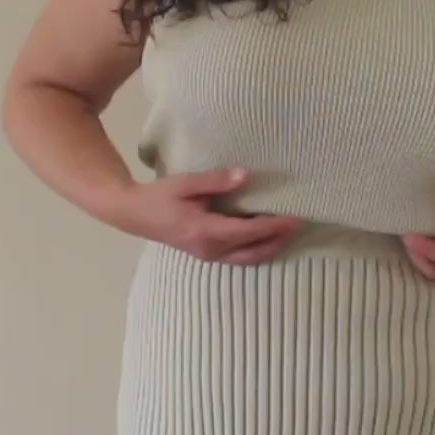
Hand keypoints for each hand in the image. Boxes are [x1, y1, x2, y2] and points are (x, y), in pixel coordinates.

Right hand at [133, 166, 303, 264]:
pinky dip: (258, 249)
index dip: (274, 225)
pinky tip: (268, 237)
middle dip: (279, 239)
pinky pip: (239, 257)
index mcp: (206, 232)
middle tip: (299, 224)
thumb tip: (246, 176)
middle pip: (254, 251)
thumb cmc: (160, 196)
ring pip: (248, 258)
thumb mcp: (186, 183)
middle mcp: (210, 250)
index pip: (249, 231)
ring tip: (289, 231)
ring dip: (271, 247)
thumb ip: (216, 180)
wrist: (135, 214)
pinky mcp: (207, 254)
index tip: (295, 216)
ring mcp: (208, 256)